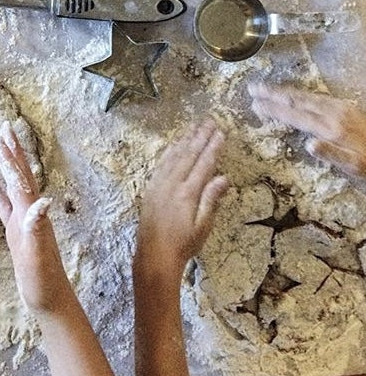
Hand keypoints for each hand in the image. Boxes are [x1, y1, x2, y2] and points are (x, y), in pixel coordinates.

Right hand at [0, 121, 74, 317]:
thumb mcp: (38, 256)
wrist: (50, 298)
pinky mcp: (16, 231)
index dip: (11, 157)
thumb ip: (37, 228)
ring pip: (12, 184)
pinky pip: (4, 203)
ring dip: (6, 164)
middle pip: (19, 175)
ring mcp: (22, 220)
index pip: (19, 179)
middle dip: (11, 151)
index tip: (3, 134)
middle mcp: (29, 212)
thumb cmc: (43, 280)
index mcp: (32, 214)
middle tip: (3, 127)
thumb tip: (42, 201)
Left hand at [136, 119, 227, 278]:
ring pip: (174, 156)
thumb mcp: (203, 226)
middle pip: (188, 155)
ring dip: (185, 140)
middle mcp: (172, 184)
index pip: (203, 164)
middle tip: (209, 121)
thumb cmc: (183, 244)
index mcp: (187, 193)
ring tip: (194, 126)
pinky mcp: (151, 188)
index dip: (213, 147)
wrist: (154, 255)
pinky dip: (170, 151)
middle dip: (200, 137)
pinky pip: (161, 163)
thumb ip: (211, 200)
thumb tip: (224, 178)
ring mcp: (159, 184)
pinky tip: (175, 145)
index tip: (220, 133)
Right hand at [249, 82, 365, 178]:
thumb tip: (310, 145)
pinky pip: (315, 96)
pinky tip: (294, 94)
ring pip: (306, 95)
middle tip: (253, 88)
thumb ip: (332, 155)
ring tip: (266, 87)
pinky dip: (299, 93)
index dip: (273, 109)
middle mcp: (333, 113)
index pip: (295, 116)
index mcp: (331, 129)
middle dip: (273, 93)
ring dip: (283, 91)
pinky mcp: (345, 106)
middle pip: (297, 100)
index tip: (255, 104)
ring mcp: (339, 107)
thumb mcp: (355, 166)